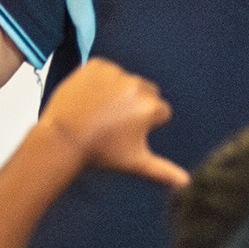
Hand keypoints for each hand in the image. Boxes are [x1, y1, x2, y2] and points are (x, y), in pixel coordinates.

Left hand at [38, 59, 187, 187]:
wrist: (61, 138)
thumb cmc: (101, 152)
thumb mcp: (135, 162)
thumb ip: (163, 170)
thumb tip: (187, 182)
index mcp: (150, 107)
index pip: (160, 111)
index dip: (144, 123)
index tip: (126, 133)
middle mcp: (137, 85)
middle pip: (146, 92)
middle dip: (135, 104)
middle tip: (113, 122)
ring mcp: (115, 72)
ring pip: (126, 80)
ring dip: (118, 91)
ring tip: (98, 110)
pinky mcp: (96, 65)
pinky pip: (106, 70)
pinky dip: (100, 80)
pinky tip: (90, 97)